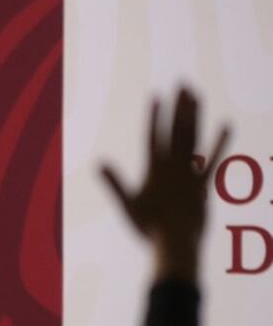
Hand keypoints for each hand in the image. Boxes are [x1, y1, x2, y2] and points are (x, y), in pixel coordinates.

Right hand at [100, 87, 228, 280]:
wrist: (176, 242)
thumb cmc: (148, 227)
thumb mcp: (127, 204)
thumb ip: (114, 182)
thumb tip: (99, 163)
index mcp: (154, 170)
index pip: (153, 136)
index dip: (154, 114)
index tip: (156, 95)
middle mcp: (175, 166)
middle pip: (177, 130)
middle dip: (179, 106)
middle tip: (183, 83)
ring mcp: (192, 172)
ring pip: (194, 137)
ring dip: (195, 115)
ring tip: (195, 95)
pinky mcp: (205, 182)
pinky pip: (215, 158)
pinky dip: (221, 141)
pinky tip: (226, 123)